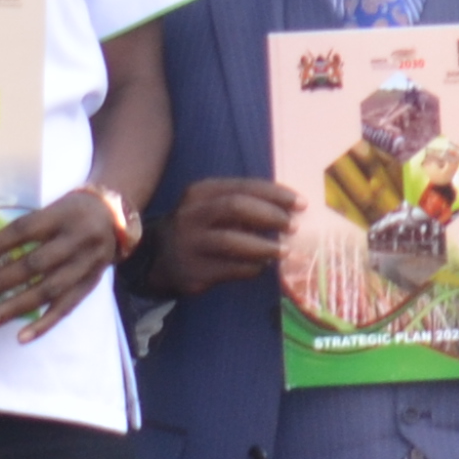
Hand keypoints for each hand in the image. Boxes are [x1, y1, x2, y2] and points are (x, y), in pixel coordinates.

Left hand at [0, 187, 128, 333]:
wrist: (114, 217)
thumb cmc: (69, 213)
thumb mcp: (50, 210)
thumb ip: (25, 231)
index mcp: (60, 215)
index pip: (22, 231)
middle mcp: (76, 240)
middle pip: (34, 265)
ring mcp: (86, 266)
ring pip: (48, 291)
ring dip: (14, 308)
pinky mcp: (90, 285)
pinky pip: (66, 308)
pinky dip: (44, 324)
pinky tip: (21, 337)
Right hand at [144, 177, 298, 300]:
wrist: (157, 258)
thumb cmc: (199, 227)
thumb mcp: (211, 206)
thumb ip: (243, 203)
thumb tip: (291, 210)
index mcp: (200, 192)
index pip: (243, 186)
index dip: (275, 194)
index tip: (300, 203)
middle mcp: (191, 214)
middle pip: (236, 207)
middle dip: (270, 215)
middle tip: (293, 226)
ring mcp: (189, 244)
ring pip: (232, 241)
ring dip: (264, 246)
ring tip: (284, 251)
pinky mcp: (193, 272)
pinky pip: (230, 269)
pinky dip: (252, 267)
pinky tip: (262, 266)